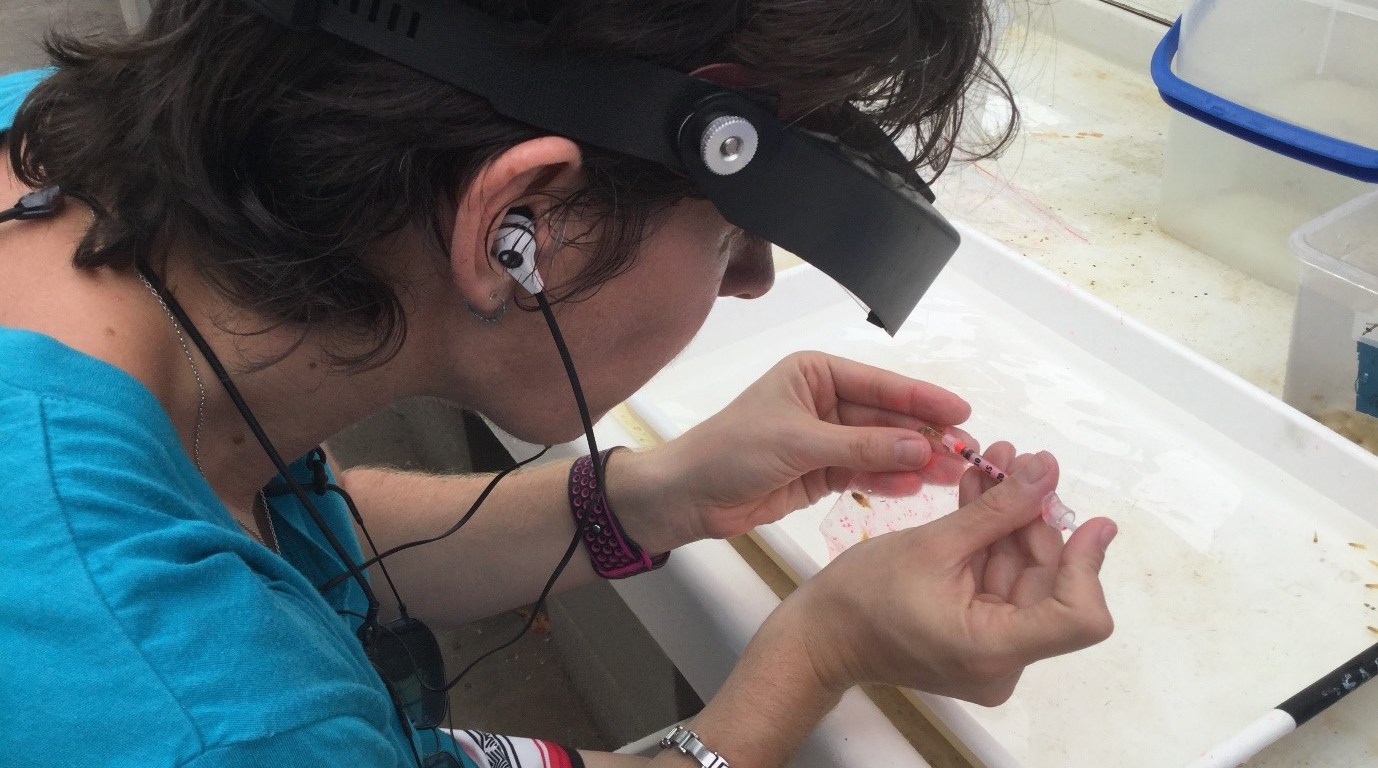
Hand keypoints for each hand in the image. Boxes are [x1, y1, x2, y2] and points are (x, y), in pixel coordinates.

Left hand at [613, 351, 976, 552]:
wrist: (689, 496)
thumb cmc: (730, 451)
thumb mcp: (799, 443)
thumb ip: (861, 446)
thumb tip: (920, 446)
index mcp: (815, 373)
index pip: (880, 384)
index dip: (923, 399)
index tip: (961, 412)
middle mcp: (824, 401)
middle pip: (887, 417)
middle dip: (925, 435)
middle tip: (967, 453)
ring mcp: (825, 438)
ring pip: (882, 447)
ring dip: (915, 460)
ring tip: (953, 474)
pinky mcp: (822, 472)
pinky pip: (866, 472)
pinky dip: (890, 479)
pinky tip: (917, 486)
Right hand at [781, 444, 1115, 704]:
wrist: (821, 634)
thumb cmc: (861, 599)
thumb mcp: (934, 544)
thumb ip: (998, 509)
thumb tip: (1045, 471)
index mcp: (994, 650)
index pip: (1079, 617)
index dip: (1089, 565)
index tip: (1092, 521)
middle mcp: (1002, 660)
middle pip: (1048, 585)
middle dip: (1036, 521)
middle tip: (1025, 464)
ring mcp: (990, 650)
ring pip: (1021, 575)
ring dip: (1011, 520)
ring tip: (1000, 463)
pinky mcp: (975, 634)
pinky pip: (997, 581)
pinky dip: (991, 539)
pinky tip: (985, 491)